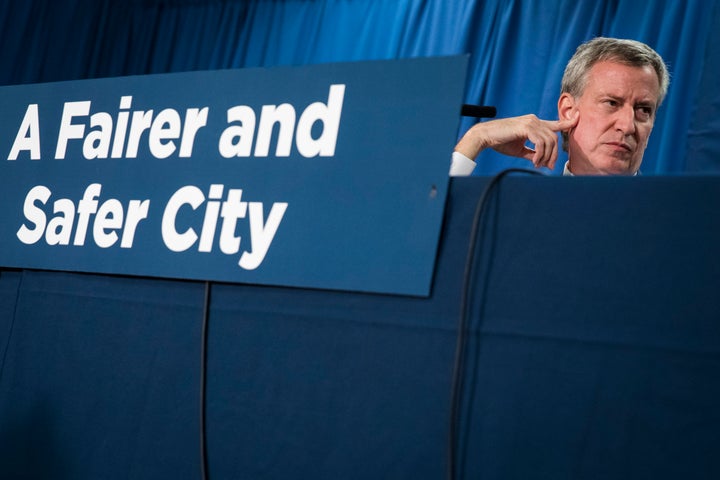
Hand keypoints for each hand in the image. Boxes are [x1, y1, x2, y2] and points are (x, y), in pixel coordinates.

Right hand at [454, 112, 578, 169]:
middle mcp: (534, 120)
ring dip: (545, 156)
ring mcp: (531, 122)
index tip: (577, 119)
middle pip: (554, 137)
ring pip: (549, 141)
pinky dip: (539, 154)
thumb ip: (532, 153)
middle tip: (548, 167)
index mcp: (533, 123)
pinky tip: (534, 161)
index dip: (567, 122)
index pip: (554, 123)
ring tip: (537, 164)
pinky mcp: (526, 127)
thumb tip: (543, 162)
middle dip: (553, 154)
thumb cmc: (500, 142)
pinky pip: (540, 143)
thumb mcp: (519, 149)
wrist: (485, 136)